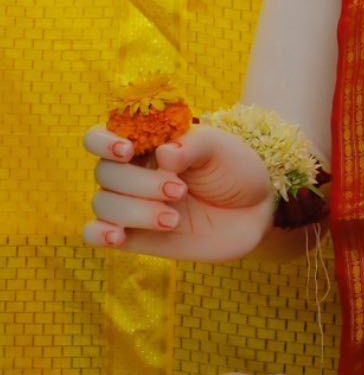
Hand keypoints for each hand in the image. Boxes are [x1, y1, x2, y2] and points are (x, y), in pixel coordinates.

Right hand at [82, 121, 275, 261]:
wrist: (254, 210)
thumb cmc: (233, 169)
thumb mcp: (220, 148)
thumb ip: (192, 146)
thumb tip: (163, 154)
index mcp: (145, 143)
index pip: (100, 137)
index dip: (103, 142)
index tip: (128, 151)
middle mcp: (132, 172)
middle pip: (105, 173)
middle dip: (140, 184)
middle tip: (180, 190)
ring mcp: (131, 205)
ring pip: (103, 204)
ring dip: (135, 211)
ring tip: (174, 219)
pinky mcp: (135, 236)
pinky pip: (97, 235)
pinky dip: (99, 234)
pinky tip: (118, 237)